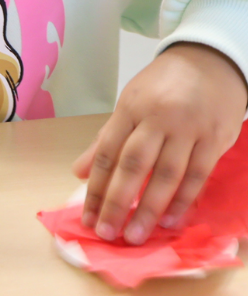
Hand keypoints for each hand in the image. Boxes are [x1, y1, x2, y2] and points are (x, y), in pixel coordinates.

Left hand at [73, 42, 246, 243]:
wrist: (210, 60)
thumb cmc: (164, 86)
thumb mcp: (129, 104)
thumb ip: (106, 140)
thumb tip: (80, 172)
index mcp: (129, 110)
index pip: (107, 153)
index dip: (95, 188)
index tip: (87, 216)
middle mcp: (157, 119)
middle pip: (132, 166)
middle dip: (117, 202)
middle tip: (106, 232)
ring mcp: (188, 129)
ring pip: (166, 175)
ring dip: (149, 209)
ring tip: (135, 235)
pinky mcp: (215, 139)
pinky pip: (197, 175)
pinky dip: (182, 200)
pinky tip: (169, 221)